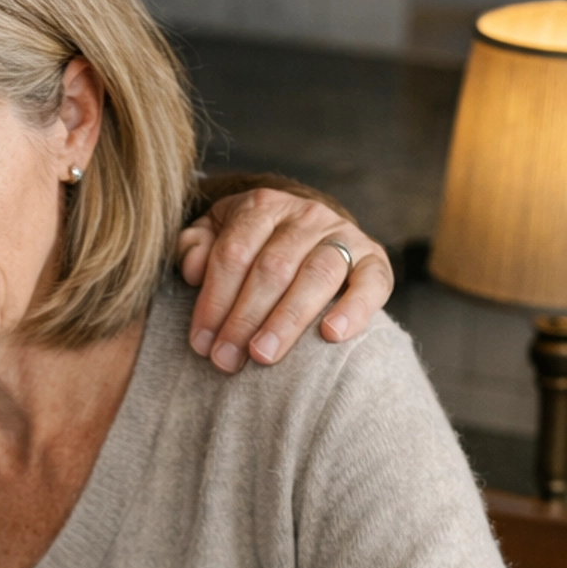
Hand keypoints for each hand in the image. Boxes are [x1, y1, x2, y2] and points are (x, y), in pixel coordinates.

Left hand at [177, 186, 392, 373]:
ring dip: (287, 320)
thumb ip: (194, 247)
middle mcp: (306, 216)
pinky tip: (331, 335)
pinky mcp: (374, 258)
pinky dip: (354, 308)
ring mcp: (342, 235)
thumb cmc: (251, 248)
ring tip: (263, 356)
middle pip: (272, 268)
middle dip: (244, 318)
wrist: (308, 237)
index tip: (201, 343)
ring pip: (316, 275)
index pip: (233, 254)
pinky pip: (371, 282)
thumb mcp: (215, 236)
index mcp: (262, 207)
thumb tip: (193, 269)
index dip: (214, 300)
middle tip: (226, 360)